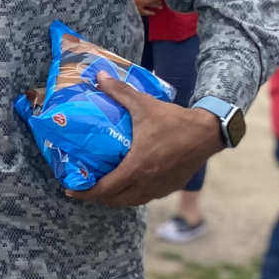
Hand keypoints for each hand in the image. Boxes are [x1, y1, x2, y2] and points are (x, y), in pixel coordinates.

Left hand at [66, 72, 223, 207]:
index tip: (70, 191)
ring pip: (131, 201)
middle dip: (97, 196)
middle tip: (85, 185)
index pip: (105, 190)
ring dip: (115, 197)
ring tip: (103, 186)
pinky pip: (145, 198)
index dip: (85, 193)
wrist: (208, 132)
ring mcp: (160, 188)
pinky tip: (128, 183)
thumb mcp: (143, 104)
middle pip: (115, 200)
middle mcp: (147, 183)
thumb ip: (119, 91)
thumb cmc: (174, 120)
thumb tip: (99, 76)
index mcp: (137, 167)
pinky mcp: (170, 187)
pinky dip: (132, 195)